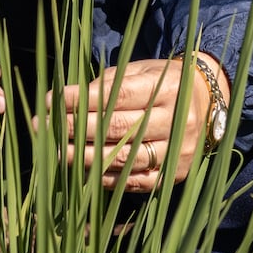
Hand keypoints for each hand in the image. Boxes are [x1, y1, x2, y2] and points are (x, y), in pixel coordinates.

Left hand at [54, 53, 230, 192]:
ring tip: (57, 153)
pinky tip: (83, 172)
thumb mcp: (143, 71)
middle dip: (76, 128)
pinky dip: (107, 178)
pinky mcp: (174, 175)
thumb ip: (110, 83)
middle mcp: (176, 121)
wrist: (208, 105)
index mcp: (167, 89)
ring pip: (125, 159)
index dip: (82, 100)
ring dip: (85, 158)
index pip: (117, 96)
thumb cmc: (165, 83)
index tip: (51, 100)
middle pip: (118, 128)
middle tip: (44, 128)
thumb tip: (68, 99)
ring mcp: (177, 152)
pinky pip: (135, 181)